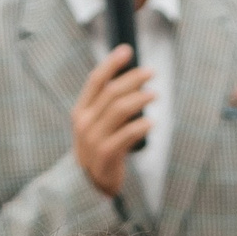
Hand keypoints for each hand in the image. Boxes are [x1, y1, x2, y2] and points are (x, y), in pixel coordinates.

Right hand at [71, 43, 156, 197]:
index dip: (111, 63)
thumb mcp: (96, 125)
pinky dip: (141, 126)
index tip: (128, 50)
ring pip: (120, 109)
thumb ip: (106, 104)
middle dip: (133, 78)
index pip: (95, 80)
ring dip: (141, 99)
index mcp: (80, 110)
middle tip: (152, 72)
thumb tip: (130, 78)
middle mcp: (85, 122)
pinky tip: (152, 122)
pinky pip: (126, 134)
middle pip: (112, 91)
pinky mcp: (105, 154)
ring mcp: (93, 138)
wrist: (88, 185)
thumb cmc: (98, 149)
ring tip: (156, 95)